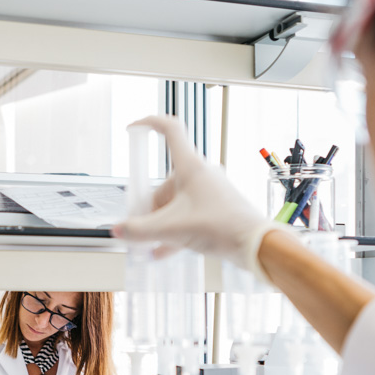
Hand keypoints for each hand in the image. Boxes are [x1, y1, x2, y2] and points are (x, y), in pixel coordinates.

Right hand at [115, 114, 290, 276]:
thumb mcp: (171, 229)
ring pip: (177, 203)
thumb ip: (140, 230)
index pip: (170, 130)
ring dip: (162, 222)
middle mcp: (201, 175)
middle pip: (165, 183)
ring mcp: (210, 192)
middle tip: (142, 228)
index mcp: (190, 167)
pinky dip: (175, 230)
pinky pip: (189, 216)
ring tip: (153, 244)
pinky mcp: (216, 209)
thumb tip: (120, 230)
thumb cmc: (222, 226)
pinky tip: (163, 251)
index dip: (150, 123)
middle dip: (151, 207)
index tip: (134, 128)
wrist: (254, 244)